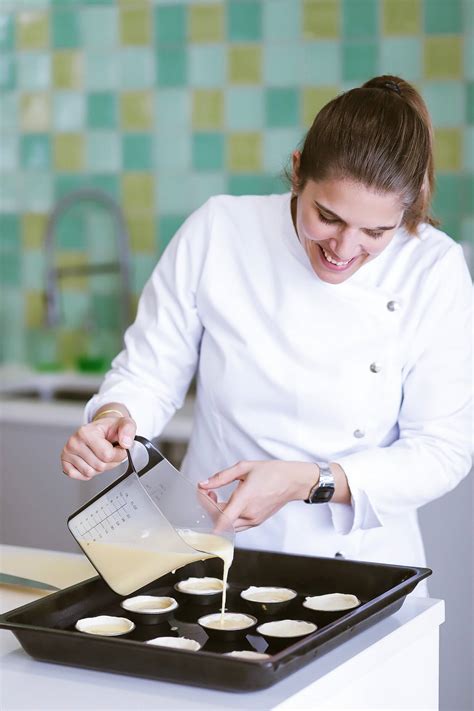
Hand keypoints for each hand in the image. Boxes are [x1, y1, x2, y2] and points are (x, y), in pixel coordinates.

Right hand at [61, 411, 135, 480]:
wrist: (101, 429)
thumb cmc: (111, 428)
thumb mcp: (125, 424)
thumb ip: (128, 430)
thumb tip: (125, 443)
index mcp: (86, 432)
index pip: (107, 455)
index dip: (119, 455)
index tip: (119, 447)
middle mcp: (74, 442)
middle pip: (99, 466)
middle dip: (110, 462)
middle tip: (110, 451)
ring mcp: (67, 452)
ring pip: (90, 472)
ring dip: (100, 468)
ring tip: (100, 455)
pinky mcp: (65, 462)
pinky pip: (80, 476)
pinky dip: (88, 473)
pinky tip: (91, 461)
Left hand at [198, 460, 315, 531]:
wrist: (292, 481)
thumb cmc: (271, 472)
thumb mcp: (244, 468)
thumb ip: (221, 477)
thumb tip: (203, 484)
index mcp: (245, 499)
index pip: (222, 521)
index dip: (207, 516)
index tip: (201, 498)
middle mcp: (249, 514)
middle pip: (220, 520)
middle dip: (209, 506)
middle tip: (208, 490)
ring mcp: (254, 520)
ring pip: (227, 525)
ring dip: (217, 512)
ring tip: (216, 495)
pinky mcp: (256, 522)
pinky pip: (236, 524)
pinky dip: (228, 516)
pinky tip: (228, 502)